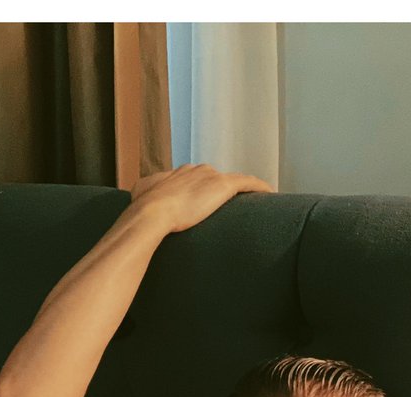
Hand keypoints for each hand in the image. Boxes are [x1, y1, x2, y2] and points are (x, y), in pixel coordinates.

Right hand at [127, 163, 274, 233]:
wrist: (152, 213)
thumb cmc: (143, 209)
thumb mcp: (140, 195)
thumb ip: (145, 193)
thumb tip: (139, 196)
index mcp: (179, 173)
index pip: (197, 180)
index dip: (205, 192)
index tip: (212, 204)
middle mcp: (197, 169)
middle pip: (216, 180)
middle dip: (224, 193)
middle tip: (233, 209)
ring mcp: (211, 176)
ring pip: (234, 181)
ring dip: (244, 191)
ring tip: (255, 205)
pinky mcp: (223, 186)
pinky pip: (248, 183)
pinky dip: (259, 187)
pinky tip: (271, 194)